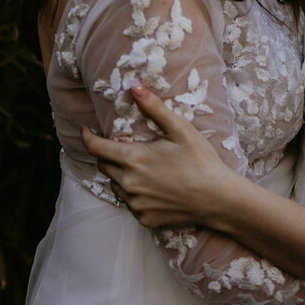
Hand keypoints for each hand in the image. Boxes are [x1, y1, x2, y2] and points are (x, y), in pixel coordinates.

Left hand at [82, 84, 240, 228]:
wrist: (219, 199)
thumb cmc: (201, 161)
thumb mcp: (180, 129)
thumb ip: (153, 107)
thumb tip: (133, 85)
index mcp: (133, 159)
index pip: (96, 148)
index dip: (87, 137)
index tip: (86, 130)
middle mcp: (129, 184)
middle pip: (103, 167)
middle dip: (107, 155)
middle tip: (125, 148)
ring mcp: (136, 204)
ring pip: (116, 186)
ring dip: (121, 176)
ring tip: (143, 169)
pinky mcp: (144, 219)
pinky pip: (131, 204)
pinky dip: (135, 194)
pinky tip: (155, 188)